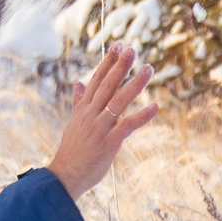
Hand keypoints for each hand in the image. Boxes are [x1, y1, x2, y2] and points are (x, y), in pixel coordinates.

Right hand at [50, 45, 157, 197]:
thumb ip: (79, 102)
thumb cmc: (73, 150)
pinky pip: (128, 125)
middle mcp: (91, 114)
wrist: (66, 175)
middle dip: (120, 66)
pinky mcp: (109, 142)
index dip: (108, 62)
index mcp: (84, 108)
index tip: (118, 45)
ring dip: (135, 84)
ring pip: (119, 101)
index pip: (96, 80)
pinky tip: (156, 106)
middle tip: (132, 49)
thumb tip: (78, 83)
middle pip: (107, 85)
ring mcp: (100, 127)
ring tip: (148, 69)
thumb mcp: (74, 122)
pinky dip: (142, 116)